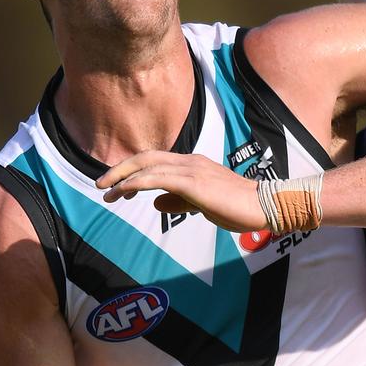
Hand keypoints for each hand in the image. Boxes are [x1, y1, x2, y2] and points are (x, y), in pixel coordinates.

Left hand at [96, 151, 266, 232]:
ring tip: (106, 193)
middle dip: (119, 169)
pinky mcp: (194, 182)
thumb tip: (156, 202)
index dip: (133, 170)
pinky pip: (157, 179)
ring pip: (148, 165)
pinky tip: (123, 191)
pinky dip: (137, 183)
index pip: (155, 161)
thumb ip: (179, 201)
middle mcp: (189, 161)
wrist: (264, 206)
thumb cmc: (238, 207)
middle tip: (101, 185)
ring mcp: (191, 169)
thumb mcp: (203, 205)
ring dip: (122, 178)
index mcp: (192, 165)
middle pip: (146, 157)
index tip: (117, 186)